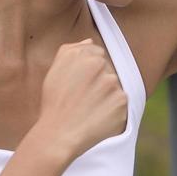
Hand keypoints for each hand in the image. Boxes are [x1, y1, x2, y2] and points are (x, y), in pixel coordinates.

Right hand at [31, 38, 128, 165]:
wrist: (59, 133)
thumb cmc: (55, 102)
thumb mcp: (55, 70)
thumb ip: (72, 50)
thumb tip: (90, 42)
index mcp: (84, 54)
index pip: (97, 54)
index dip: (89, 71)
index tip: (81, 85)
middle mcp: (100, 65)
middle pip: (107, 69)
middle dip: (99, 82)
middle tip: (84, 99)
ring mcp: (112, 84)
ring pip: (114, 86)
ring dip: (106, 96)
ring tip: (89, 109)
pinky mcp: (122, 102)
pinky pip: (121, 103)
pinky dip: (112, 111)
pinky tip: (97, 117)